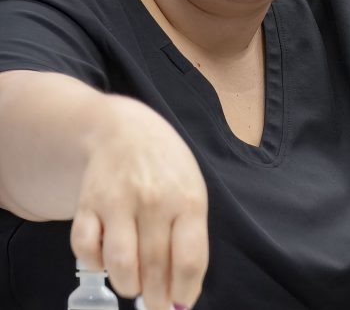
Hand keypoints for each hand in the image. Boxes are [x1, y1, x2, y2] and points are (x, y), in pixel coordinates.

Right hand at [71, 96, 207, 309]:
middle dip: (157, 297)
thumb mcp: (191, 192)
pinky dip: (94, 263)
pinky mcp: (88, 204)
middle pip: (154, 266)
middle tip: (157, 306)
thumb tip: (183, 289)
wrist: (125, 131)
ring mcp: (118, 202)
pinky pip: (85, 248)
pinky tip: (106, 261)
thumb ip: (190, 237)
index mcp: (187, 201)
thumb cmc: (166, 168)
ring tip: (134, 286)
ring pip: (119, 263)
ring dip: (127, 285)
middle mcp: (153, 202)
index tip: (181, 304)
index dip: (185, 291)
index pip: (188, 259)